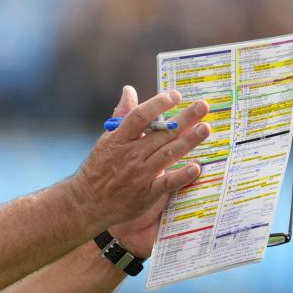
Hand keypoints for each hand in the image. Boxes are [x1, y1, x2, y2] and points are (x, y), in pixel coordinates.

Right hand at [73, 85, 209, 231]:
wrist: (88, 202)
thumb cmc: (98, 168)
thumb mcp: (106, 139)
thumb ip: (122, 115)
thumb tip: (129, 90)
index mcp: (119, 139)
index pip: (140, 116)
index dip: (158, 104)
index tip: (175, 95)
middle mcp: (131, 155)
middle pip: (161, 133)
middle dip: (184, 119)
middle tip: (203, 106)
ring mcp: (140, 174)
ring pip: (168, 154)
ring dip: (188, 141)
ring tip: (205, 128)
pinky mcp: (147, 192)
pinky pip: (167, 183)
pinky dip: (182, 175)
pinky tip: (196, 167)